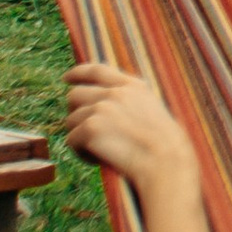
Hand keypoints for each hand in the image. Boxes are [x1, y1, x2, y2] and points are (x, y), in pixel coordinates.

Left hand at [64, 60, 197, 192]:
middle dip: (75, 112)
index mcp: (132, 86)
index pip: (97, 70)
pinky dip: (82, 153)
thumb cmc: (161, 146)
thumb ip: (126, 101)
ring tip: (101, 151)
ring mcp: (101, 108)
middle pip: (75, 95)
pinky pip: (71, 140)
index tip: (67, 78)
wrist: (165, 161)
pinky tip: (99, 160)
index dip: (78, 73)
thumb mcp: (149, 111)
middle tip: (86, 132)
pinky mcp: (91, 128)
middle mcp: (114, 93)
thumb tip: (97, 105)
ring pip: (71, 120)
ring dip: (81, 137)